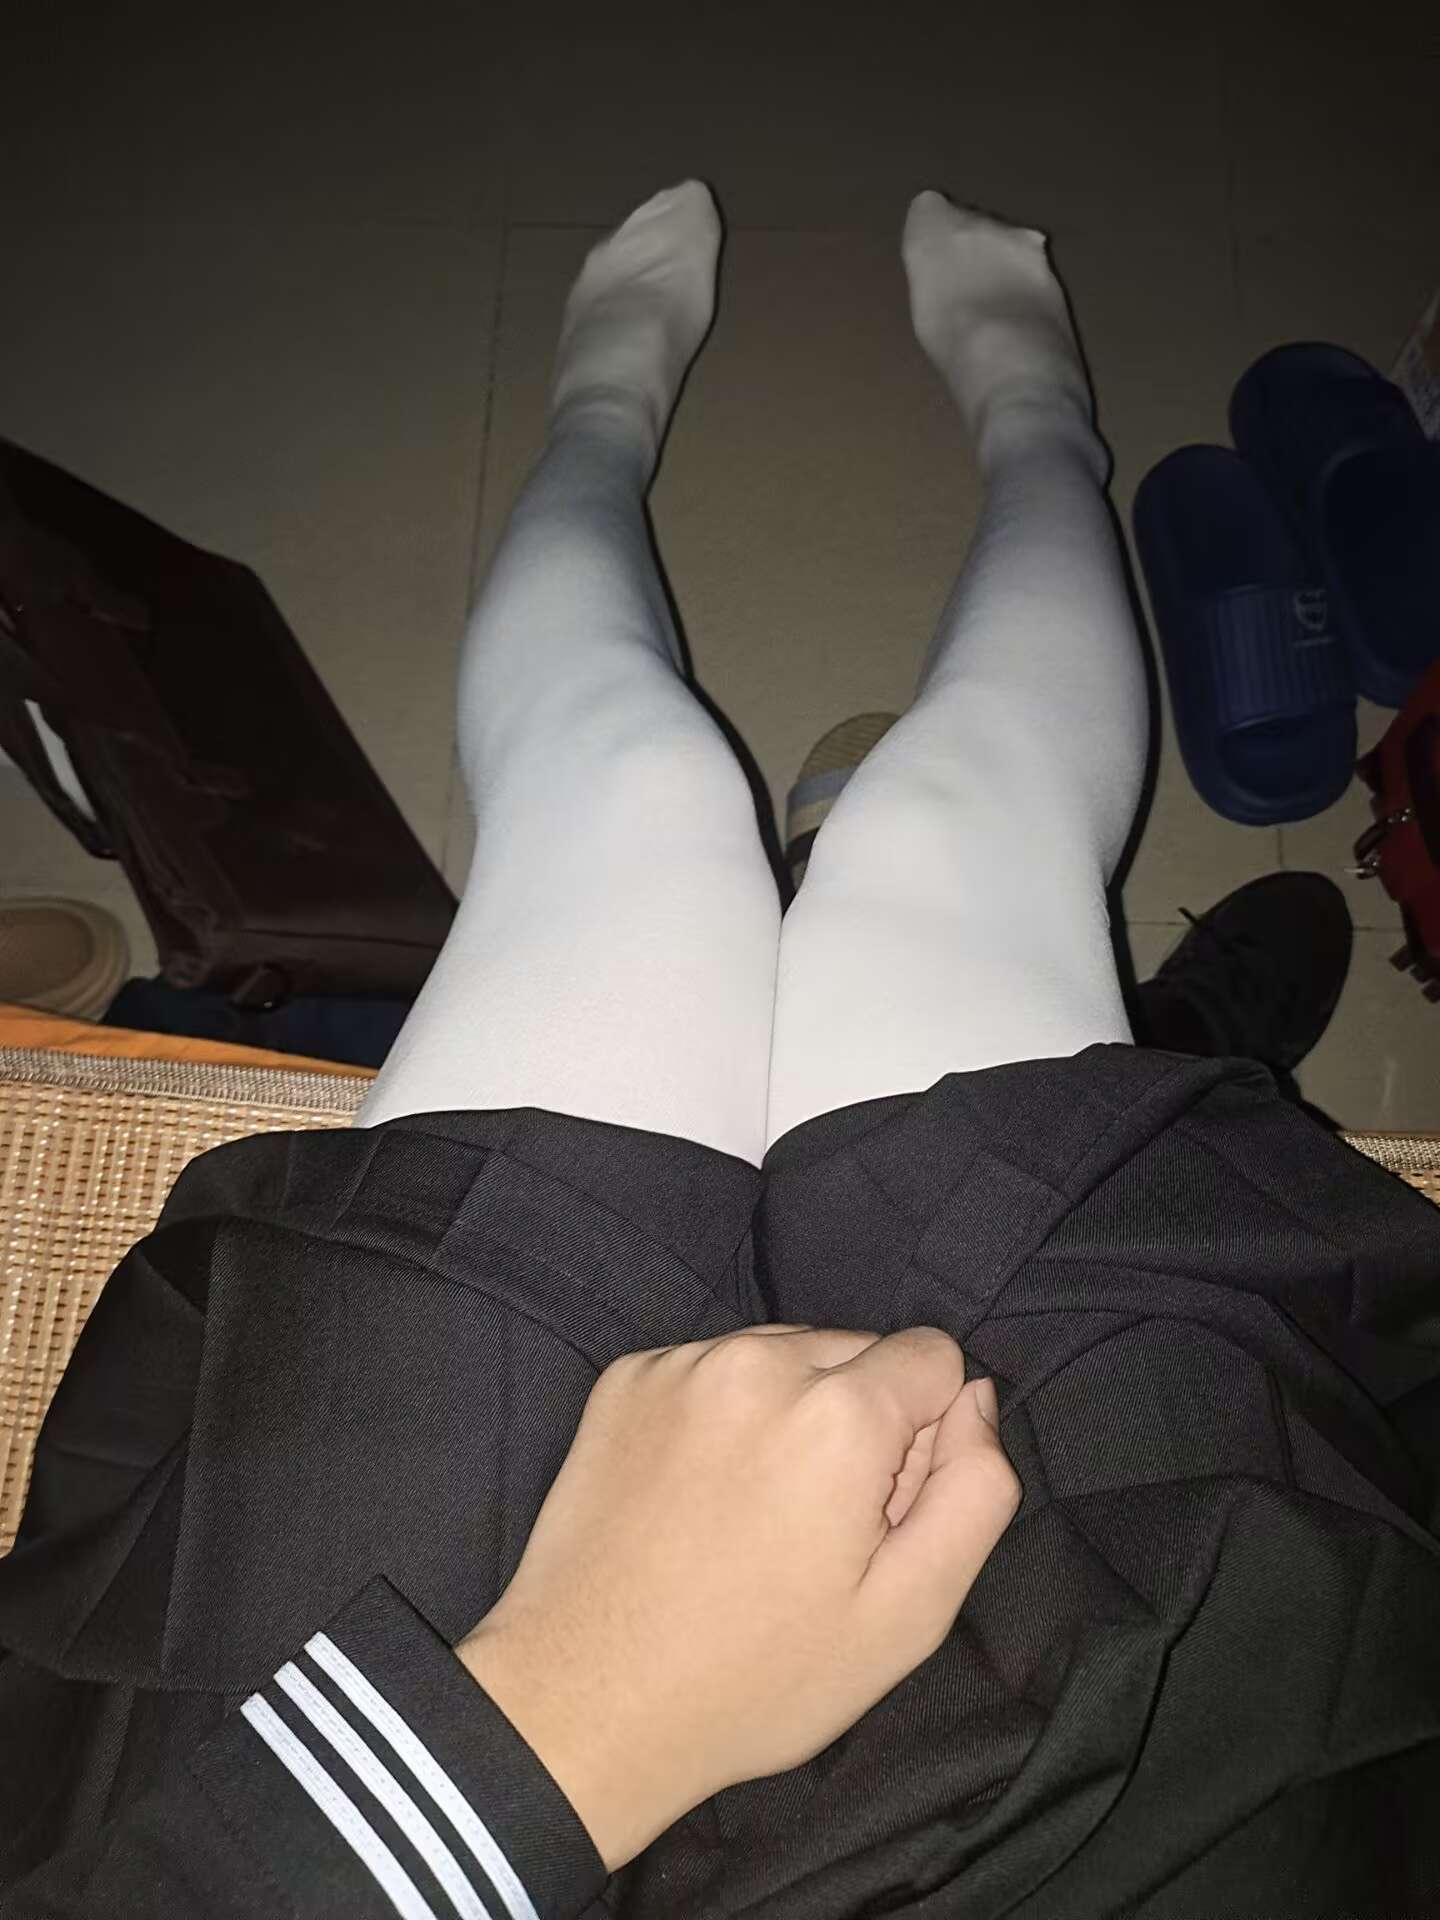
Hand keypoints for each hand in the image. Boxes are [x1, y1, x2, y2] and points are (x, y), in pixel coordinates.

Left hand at [457, 1326, 1019, 1869]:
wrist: (586, 1702)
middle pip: (856, 1350)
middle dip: (857, 1419)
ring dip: (788, 1411)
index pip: (933, 1356)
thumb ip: (975, 1490)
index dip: (924, 1437)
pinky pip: (710, 1368)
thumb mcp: (908, 1615)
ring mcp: (681, 1364)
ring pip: (782, 1355)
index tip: (878, 1510)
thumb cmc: (757, 1676)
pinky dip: (719, 1415)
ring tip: (748, 1516)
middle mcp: (758, 1362)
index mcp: (840, 1413)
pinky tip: (695, 1499)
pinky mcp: (624, 1379)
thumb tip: (977, 1399)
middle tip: (812, 1526)